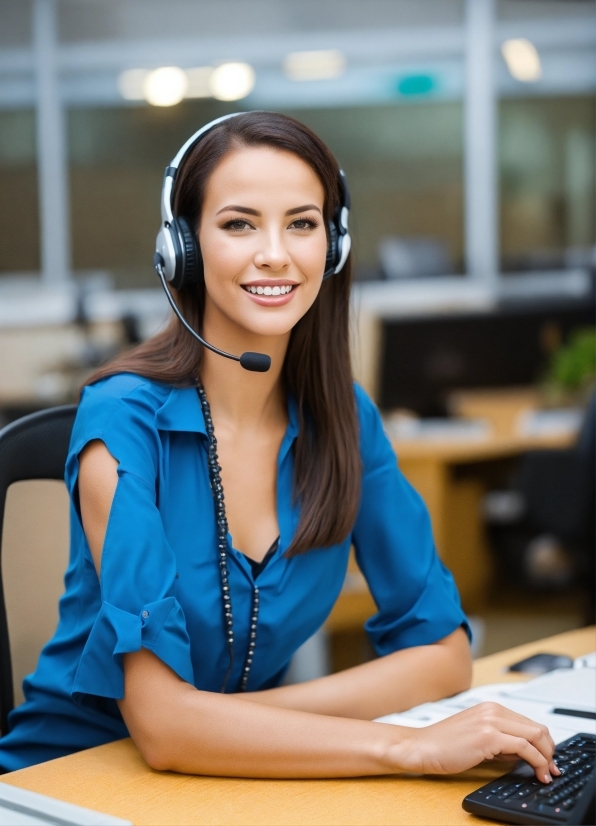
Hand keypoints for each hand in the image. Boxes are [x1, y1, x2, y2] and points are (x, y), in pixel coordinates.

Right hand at [389, 702, 559, 783]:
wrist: (423, 747)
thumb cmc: (445, 744)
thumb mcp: (478, 736)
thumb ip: (501, 740)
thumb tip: (524, 752)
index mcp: (490, 707)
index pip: (529, 722)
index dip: (544, 742)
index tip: (547, 758)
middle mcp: (492, 710)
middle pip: (537, 727)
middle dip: (549, 750)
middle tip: (551, 768)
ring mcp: (491, 721)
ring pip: (535, 735)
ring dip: (546, 757)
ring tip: (545, 773)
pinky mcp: (488, 736)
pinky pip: (524, 747)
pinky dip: (536, 761)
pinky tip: (536, 772)